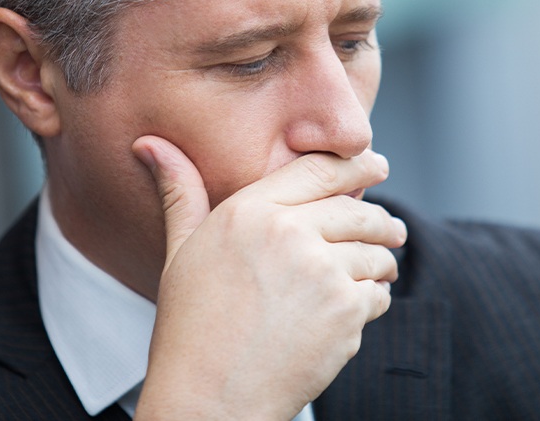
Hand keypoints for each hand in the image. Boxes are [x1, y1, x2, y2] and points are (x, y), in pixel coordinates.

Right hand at [132, 136, 405, 420]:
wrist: (209, 399)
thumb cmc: (190, 324)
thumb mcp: (181, 249)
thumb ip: (180, 191)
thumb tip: (149, 144)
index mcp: (250, 211)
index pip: (319, 169)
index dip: (357, 163)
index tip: (377, 163)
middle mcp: (290, 233)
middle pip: (358, 209)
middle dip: (380, 218)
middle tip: (390, 226)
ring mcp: (321, 273)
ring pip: (375, 252)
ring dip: (382, 260)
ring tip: (379, 267)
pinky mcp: (345, 313)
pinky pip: (378, 293)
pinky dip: (375, 297)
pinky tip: (357, 305)